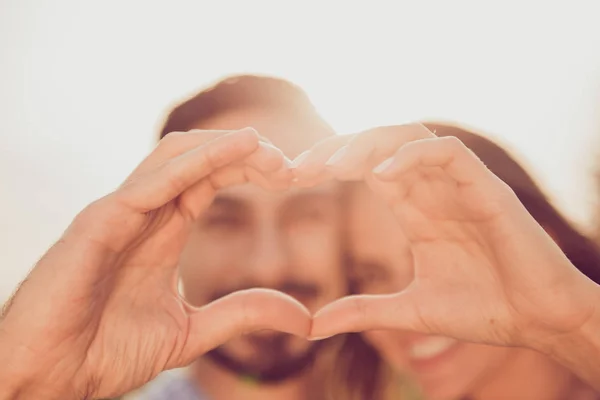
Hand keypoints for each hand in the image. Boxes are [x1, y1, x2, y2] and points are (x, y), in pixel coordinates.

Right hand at [0, 128, 310, 399]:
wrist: (52, 380)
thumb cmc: (107, 353)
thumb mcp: (192, 331)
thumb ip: (241, 314)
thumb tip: (302, 315)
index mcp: (163, 232)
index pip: (212, 180)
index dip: (252, 170)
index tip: (294, 175)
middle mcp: (143, 214)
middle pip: (198, 159)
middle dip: (246, 154)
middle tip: (291, 163)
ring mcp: (119, 214)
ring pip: (173, 156)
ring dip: (223, 146)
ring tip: (266, 147)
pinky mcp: (98, 223)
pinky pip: (150, 182)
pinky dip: (195, 162)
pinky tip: (234, 151)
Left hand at [296, 124, 598, 349]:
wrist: (539, 323)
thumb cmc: (484, 311)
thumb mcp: (411, 310)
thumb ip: (365, 311)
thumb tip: (314, 326)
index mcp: (416, 209)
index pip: (366, 168)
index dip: (329, 165)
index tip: (292, 177)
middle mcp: (434, 189)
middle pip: (380, 144)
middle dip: (337, 149)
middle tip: (298, 167)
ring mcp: (460, 185)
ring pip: (409, 137)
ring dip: (367, 146)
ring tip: (330, 168)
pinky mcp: (486, 188)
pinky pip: (446, 152)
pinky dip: (411, 157)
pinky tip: (378, 178)